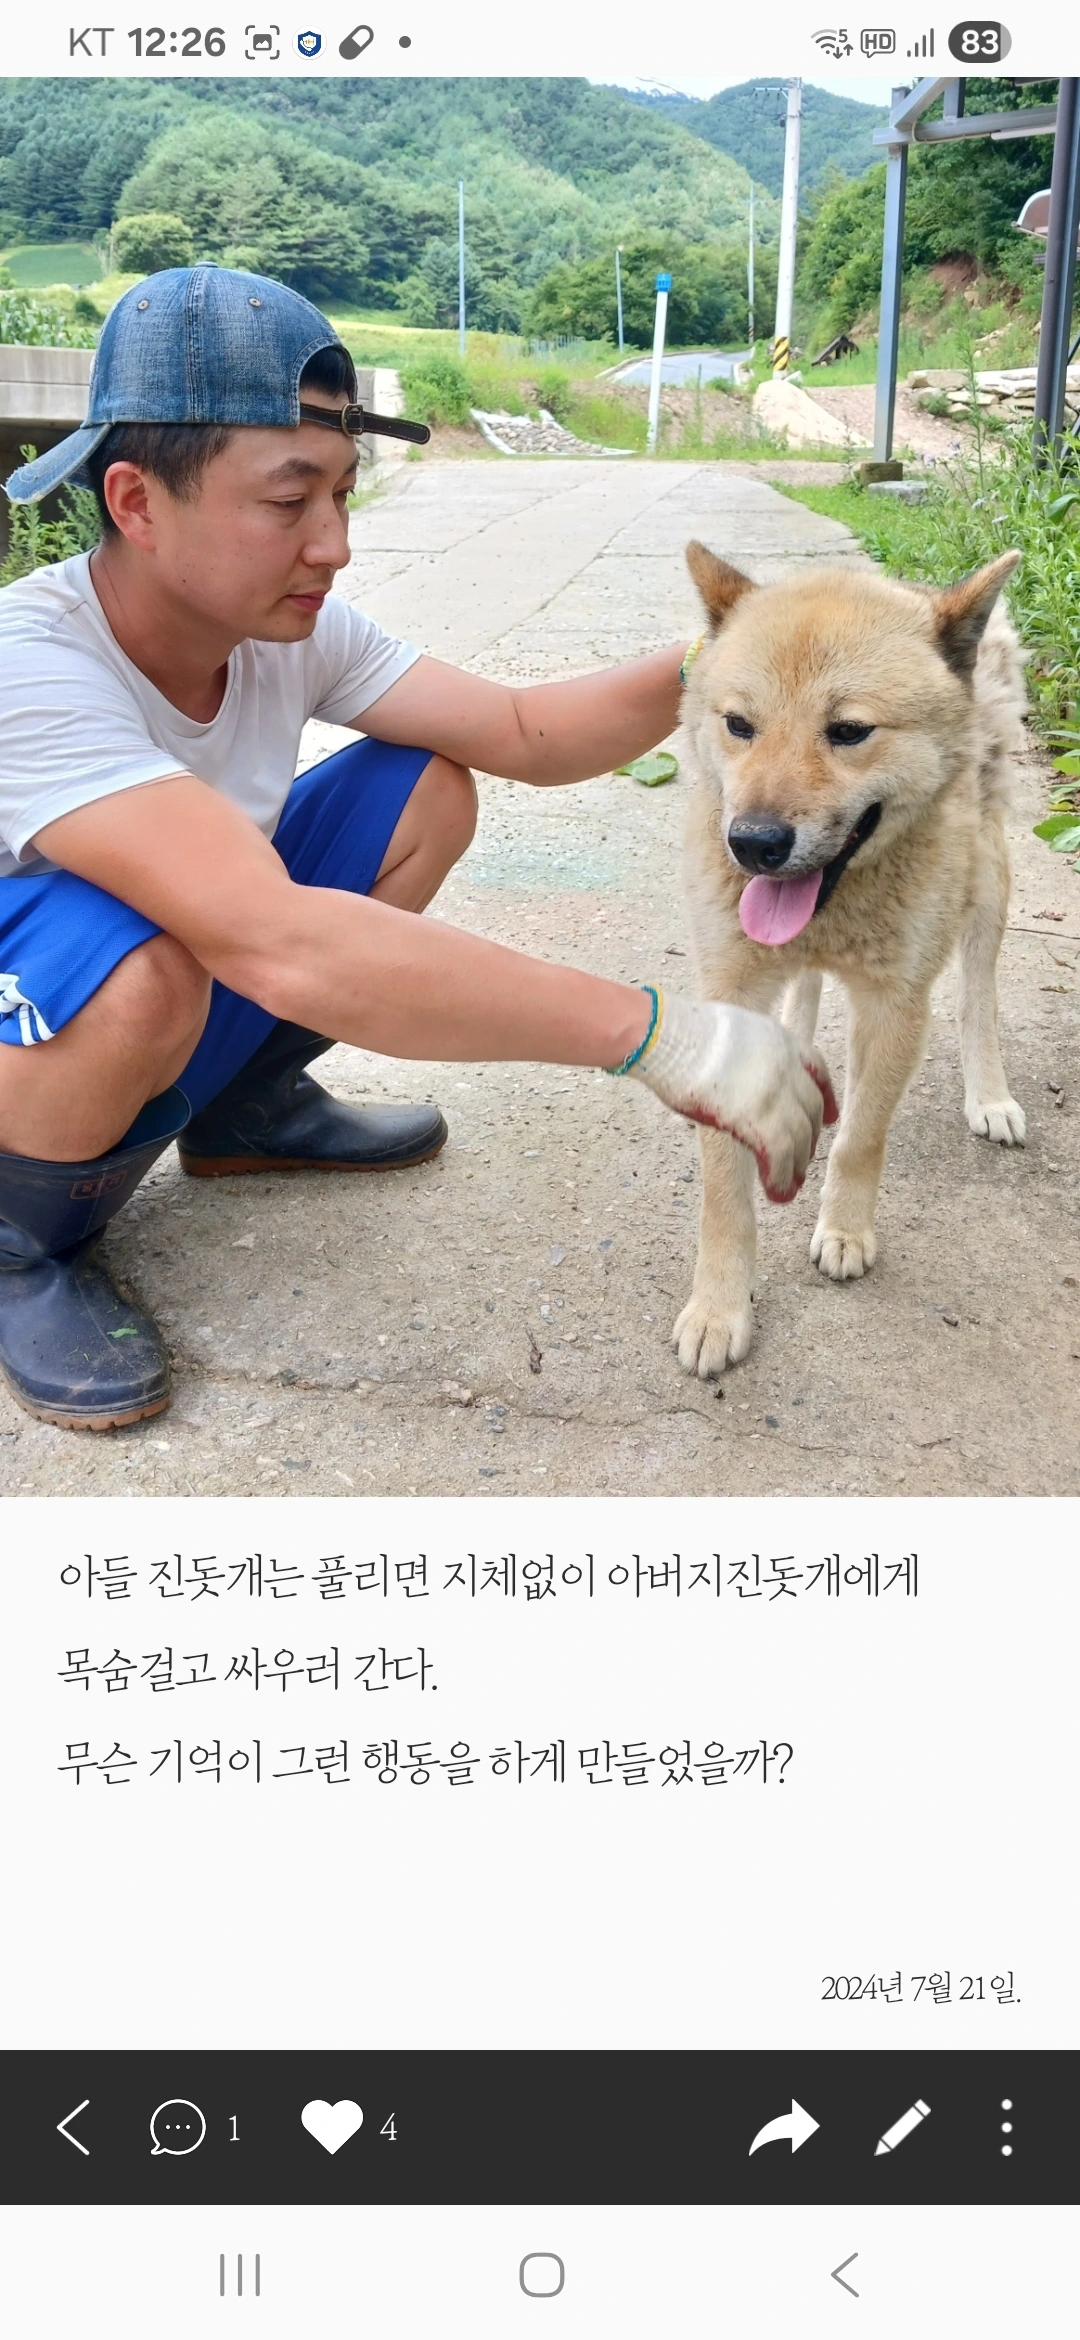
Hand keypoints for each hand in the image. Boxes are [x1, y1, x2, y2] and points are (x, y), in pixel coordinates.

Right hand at [630, 995, 837, 1201]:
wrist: (666, 1035)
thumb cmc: (677, 1032)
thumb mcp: (726, 1032)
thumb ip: (740, 1054)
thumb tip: (728, 1072)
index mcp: (779, 1039)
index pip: (817, 1070)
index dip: (824, 1097)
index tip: (829, 1118)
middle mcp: (786, 1065)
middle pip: (811, 1108)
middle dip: (809, 1138)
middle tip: (804, 1160)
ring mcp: (776, 1092)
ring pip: (800, 1137)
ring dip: (796, 1165)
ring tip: (792, 1187)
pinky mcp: (758, 1118)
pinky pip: (780, 1156)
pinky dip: (781, 1178)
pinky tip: (777, 1193)